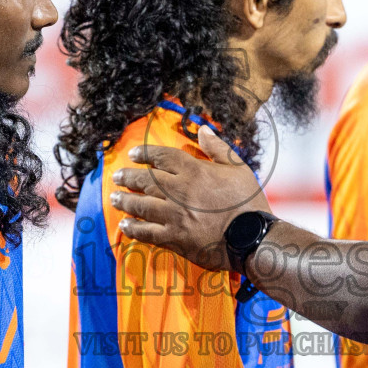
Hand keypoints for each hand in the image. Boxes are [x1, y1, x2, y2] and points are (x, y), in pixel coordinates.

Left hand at [110, 126, 269, 270]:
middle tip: (117, 176)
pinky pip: (147, 232)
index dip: (145, 154)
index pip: (162, 157)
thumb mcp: (238, 168)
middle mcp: (179, 191)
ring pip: (141, 205)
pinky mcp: (175, 238)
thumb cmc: (249, 202)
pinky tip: (126, 225)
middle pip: (146, 181)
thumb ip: (217, 148)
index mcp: (194, 171)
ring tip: (115, 199)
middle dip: (129, 177)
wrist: (253, 238)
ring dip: (125, 201)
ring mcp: (174, 216)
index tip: (133, 154)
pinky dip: (134, 228)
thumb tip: (203, 129)